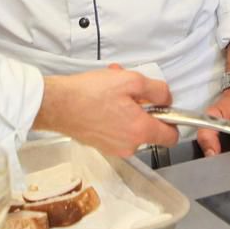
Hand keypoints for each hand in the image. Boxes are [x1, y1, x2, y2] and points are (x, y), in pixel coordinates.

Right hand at [34, 67, 178, 156]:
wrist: (57, 105)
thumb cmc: (92, 93)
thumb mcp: (131, 80)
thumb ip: (157, 90)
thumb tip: (167, 99)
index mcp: (140, 131)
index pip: (171, 137)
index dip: (172, 120)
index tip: (162, 107)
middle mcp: (129, 146)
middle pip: (148, 127)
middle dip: (142, 106)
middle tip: (128, 87)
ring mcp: (113, 147)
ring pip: (130, 125)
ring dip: (126, 106)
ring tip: (111, 87)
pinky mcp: (100, 144)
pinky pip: (115, 128)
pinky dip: (113, 114)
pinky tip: (101, 97)